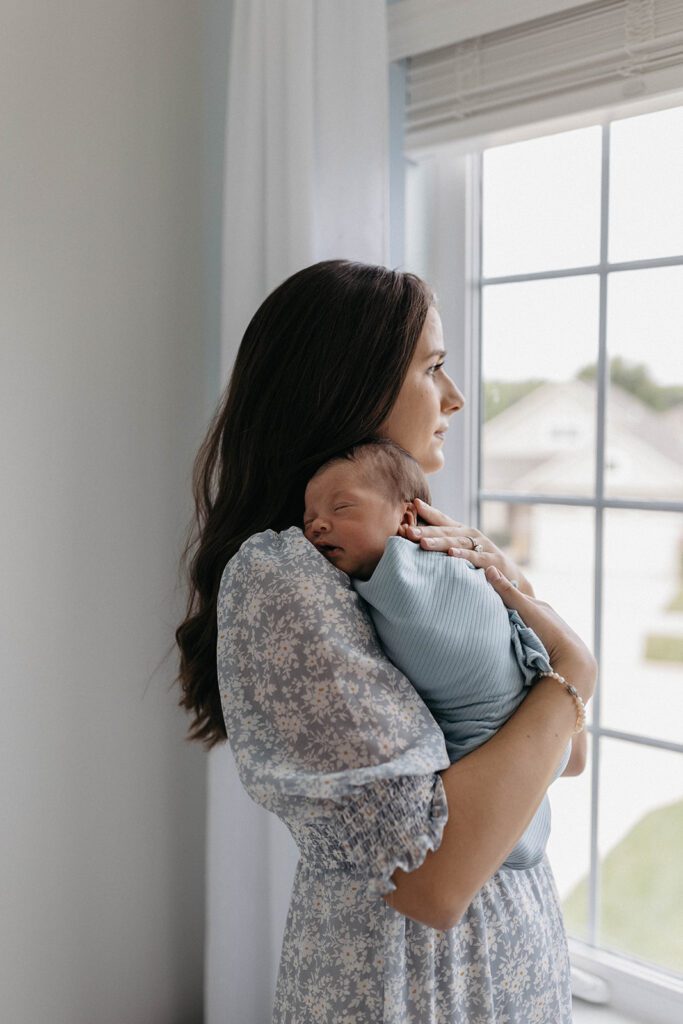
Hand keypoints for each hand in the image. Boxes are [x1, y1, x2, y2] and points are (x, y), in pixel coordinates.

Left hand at [398, 498, 534, 595]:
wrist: (511, 578)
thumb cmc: (481, 563)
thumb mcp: (462, 550)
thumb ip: (443, 544)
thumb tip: (415, 538)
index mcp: (462, 532)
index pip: (442, 520)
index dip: (428, 512)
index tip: (412, 504)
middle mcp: (471, 535)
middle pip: (445, 532)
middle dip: (425, 531)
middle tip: (407, 531)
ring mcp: (482, 546)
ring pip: (457, 543)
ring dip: (439, 542)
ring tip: (423, 543)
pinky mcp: (492, 561)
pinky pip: (475, 558)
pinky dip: (463, 555)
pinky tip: (452, 555)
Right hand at [484, 564, 596, 704]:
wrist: (569, 659)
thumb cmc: (549, 631)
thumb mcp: (526, 609)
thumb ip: (508, 592)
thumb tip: (489, 569)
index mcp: (539, 605)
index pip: (514, 596)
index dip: (498, 594)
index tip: (481, 594)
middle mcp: (543, 617)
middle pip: (518, 610)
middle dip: (503, 611)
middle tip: (484, 613)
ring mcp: (544, 632)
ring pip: (522, 625)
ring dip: (510, 627)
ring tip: (495, 630)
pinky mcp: (544, 647)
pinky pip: (526, 639)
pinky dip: (517, 638)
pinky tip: (510, 644)